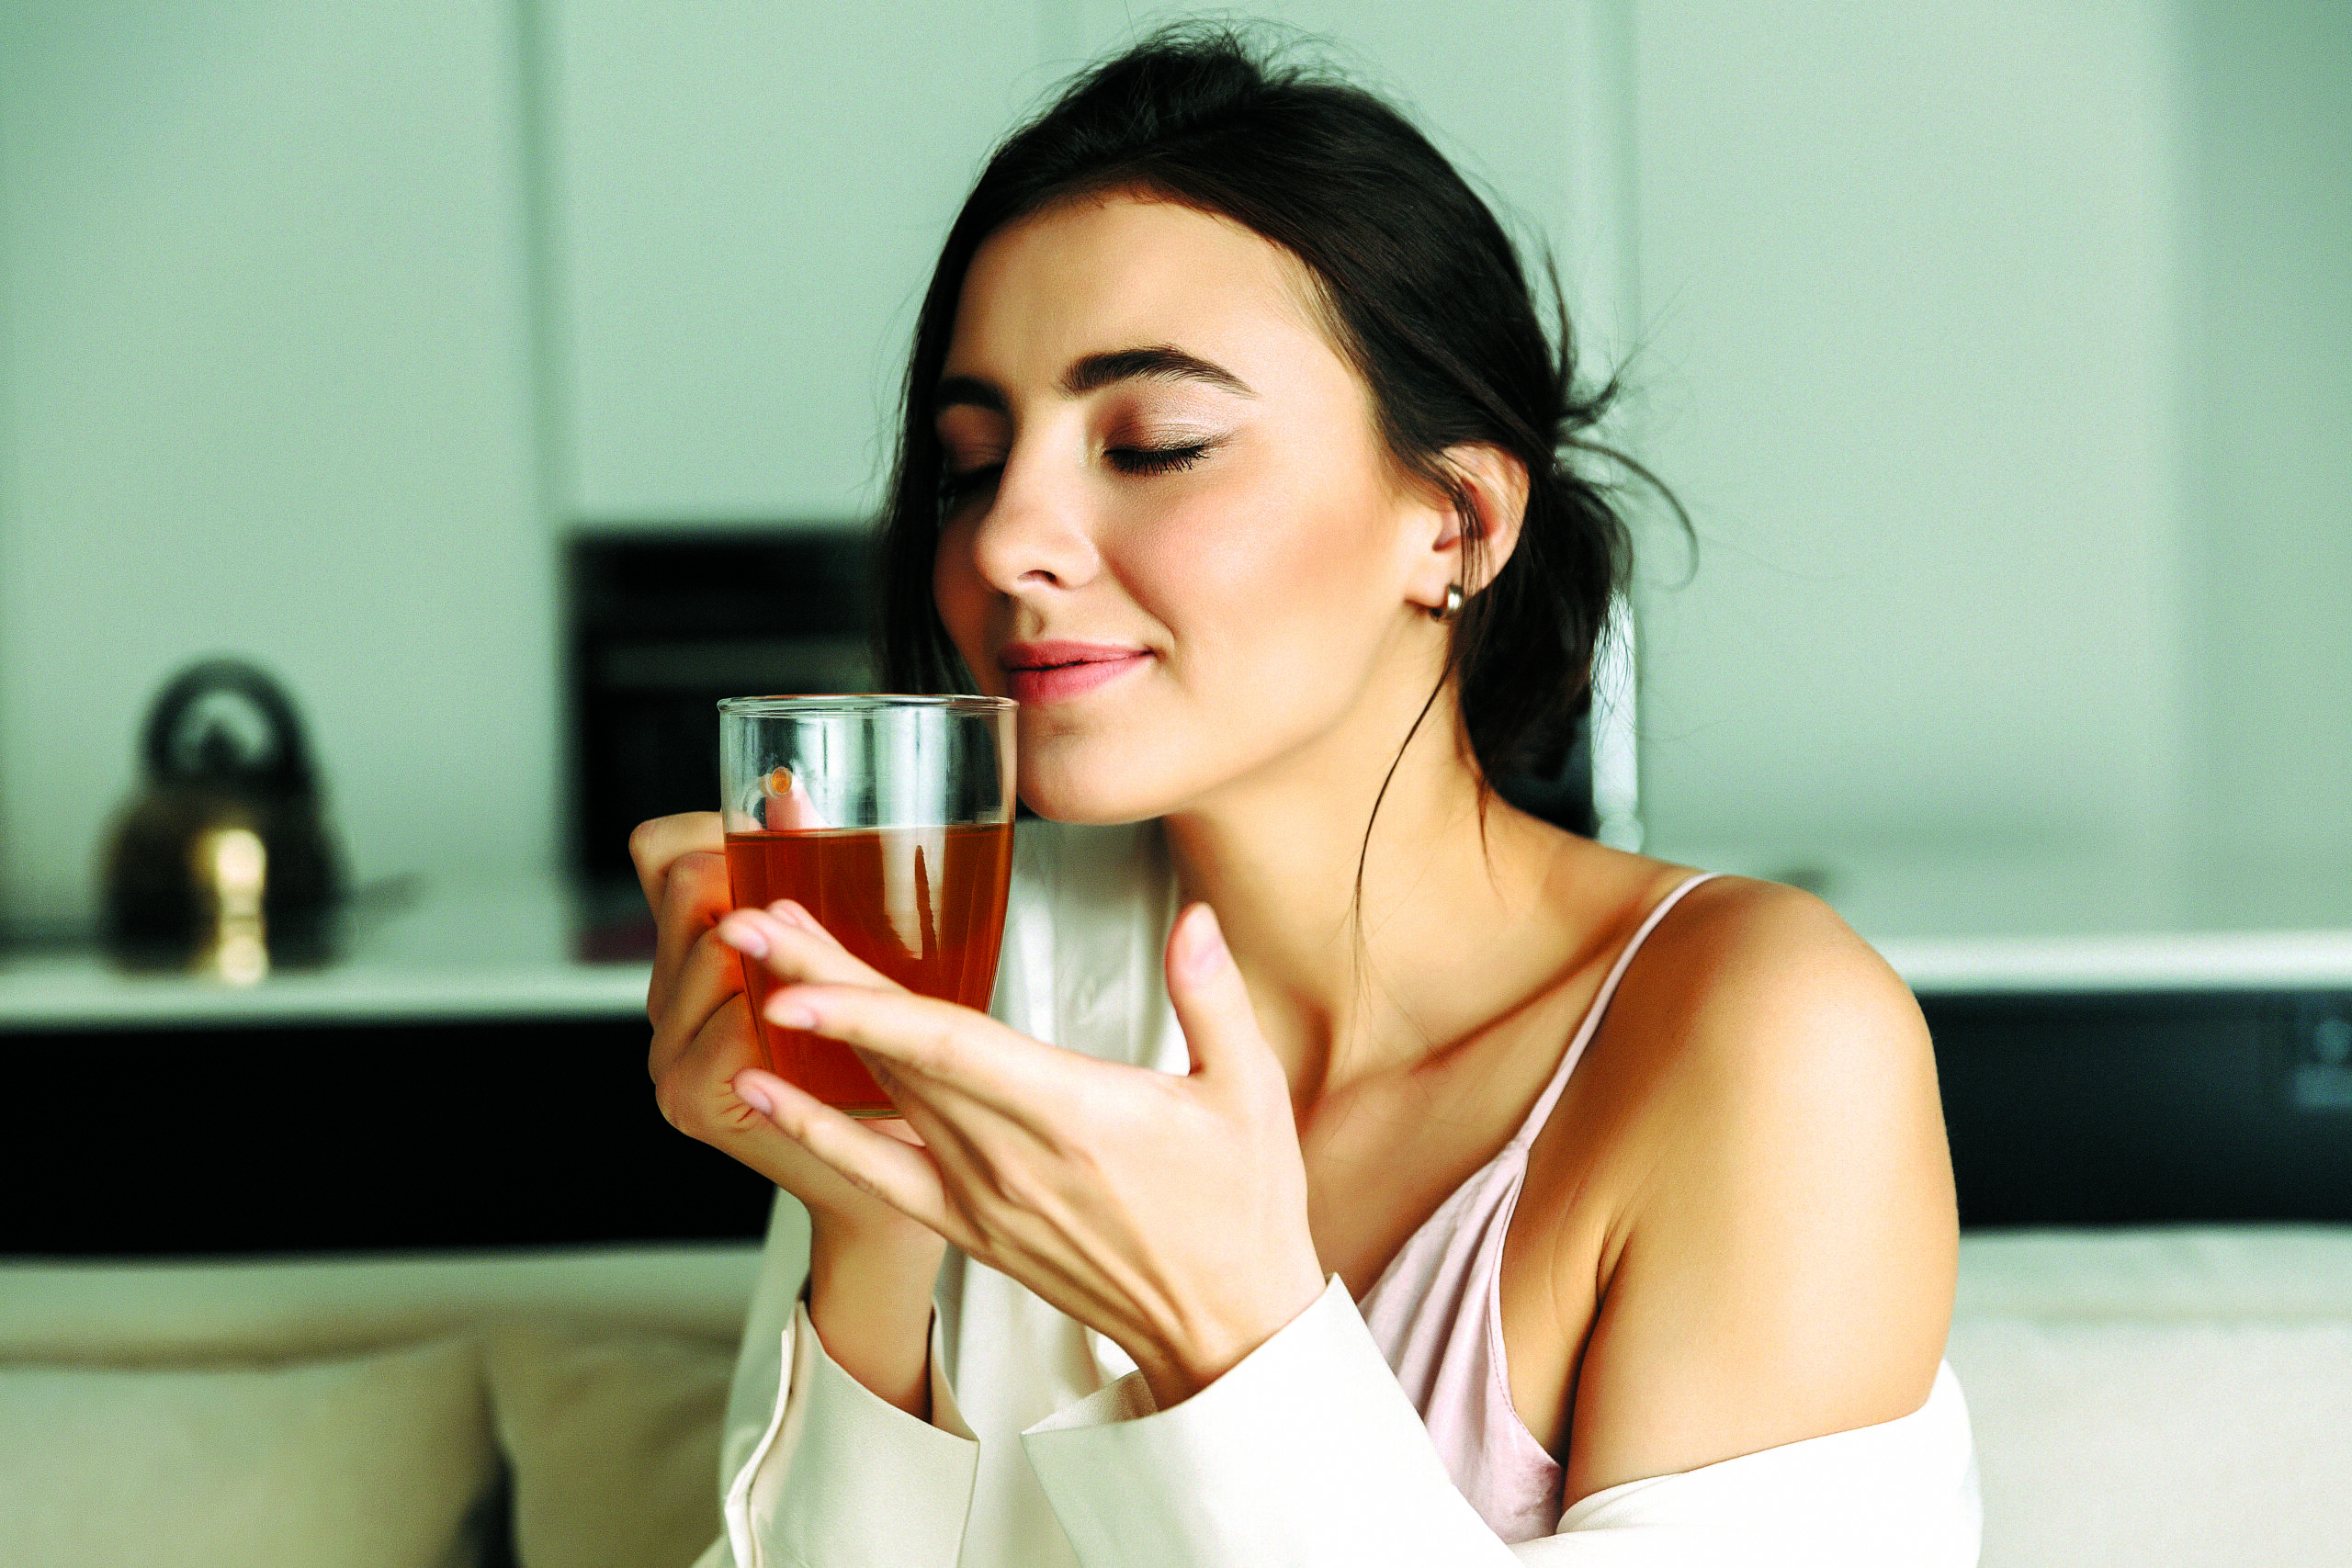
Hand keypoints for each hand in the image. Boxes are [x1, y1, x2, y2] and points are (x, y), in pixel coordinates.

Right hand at [629, 812, 940, 1254]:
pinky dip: (776, 1015)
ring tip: (826, 971)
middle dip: (753, 877)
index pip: (661, 851)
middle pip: (685, 884)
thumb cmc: (877, 1060)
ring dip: (778, 946)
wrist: (888, 1176)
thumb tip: (797, 801)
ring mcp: (669, 1053)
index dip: (713, 826)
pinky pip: (731, 1026)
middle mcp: (666, 999)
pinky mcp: (693, 1100)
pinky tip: (812, 1023)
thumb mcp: (845, 957)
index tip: (782, 828)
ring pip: (712, 948)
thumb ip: (812, 885)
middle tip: (815, 903)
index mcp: (690, 953)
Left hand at [719, 896, 1328, 1408]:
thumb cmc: (1242, 1210)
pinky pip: (875, 1175)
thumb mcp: (1250, 1091)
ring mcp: (981, 1196)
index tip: (794, 973)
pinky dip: (813, 1132)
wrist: (1224, 1328)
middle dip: (813, 984)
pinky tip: (763, 1093)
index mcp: (1072, 1112)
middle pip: (891, 1059)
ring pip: (878, 1101)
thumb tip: (1194, 918)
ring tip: (756, 974)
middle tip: (749, 925)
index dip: (862, 1011)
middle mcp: (1010, 1157)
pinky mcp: (970, 1226)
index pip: (946, 1050)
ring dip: (810, 1036)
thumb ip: (1212, 995)